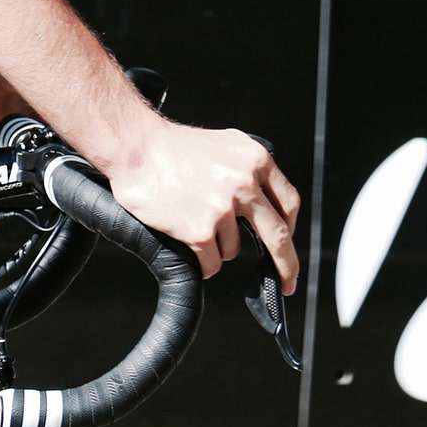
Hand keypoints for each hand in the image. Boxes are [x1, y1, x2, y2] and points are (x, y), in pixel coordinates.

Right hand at [104, 118, 301, 293]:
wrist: (136, 148)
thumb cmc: (172, 147)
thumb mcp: (225, 144)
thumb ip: (249, 168)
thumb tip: (263, 197)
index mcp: (256, 161)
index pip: (288, 203)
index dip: (290, 228)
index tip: (288, 243)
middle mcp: (245, 184)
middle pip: (279, 236)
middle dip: (286, 265)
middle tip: (287, 282)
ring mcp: (223, 208)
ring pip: (234, 249)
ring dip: (218, 248)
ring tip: (194, 227)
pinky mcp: (200, 230)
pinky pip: (212, 262)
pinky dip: (204, 264)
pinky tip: (190, 249)